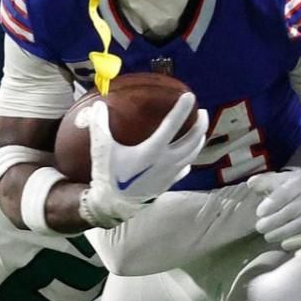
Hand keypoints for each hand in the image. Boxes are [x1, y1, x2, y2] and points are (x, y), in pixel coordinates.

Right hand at [78, 93, 207, 227]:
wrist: (113, 205)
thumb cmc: (108, 175)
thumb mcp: (102, 149)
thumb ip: (100, 125)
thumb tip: (98, 104)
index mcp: (152, 150)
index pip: (172, 125)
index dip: (182, 109)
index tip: (190, 96)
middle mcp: (166, 162)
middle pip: (192, 140)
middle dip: (200, 125)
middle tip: (202, 112)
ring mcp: (170, 174)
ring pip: (193, 155)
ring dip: (199, 141)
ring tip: (200, 131)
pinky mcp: (168, 183)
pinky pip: (185, 169)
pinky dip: (189, 159)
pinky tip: (188, 156)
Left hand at [246, 168, 300, 250]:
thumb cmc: (294, 189)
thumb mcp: (280, 181)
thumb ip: (265, 182)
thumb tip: (252, 183)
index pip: (287, 191)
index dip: (272, 202)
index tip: (259, 213)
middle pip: (295, 208)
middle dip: (275, 220)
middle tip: (260, 228)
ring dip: (284, 232)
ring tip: (268, 237)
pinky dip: (298, 241)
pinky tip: (284, 244)